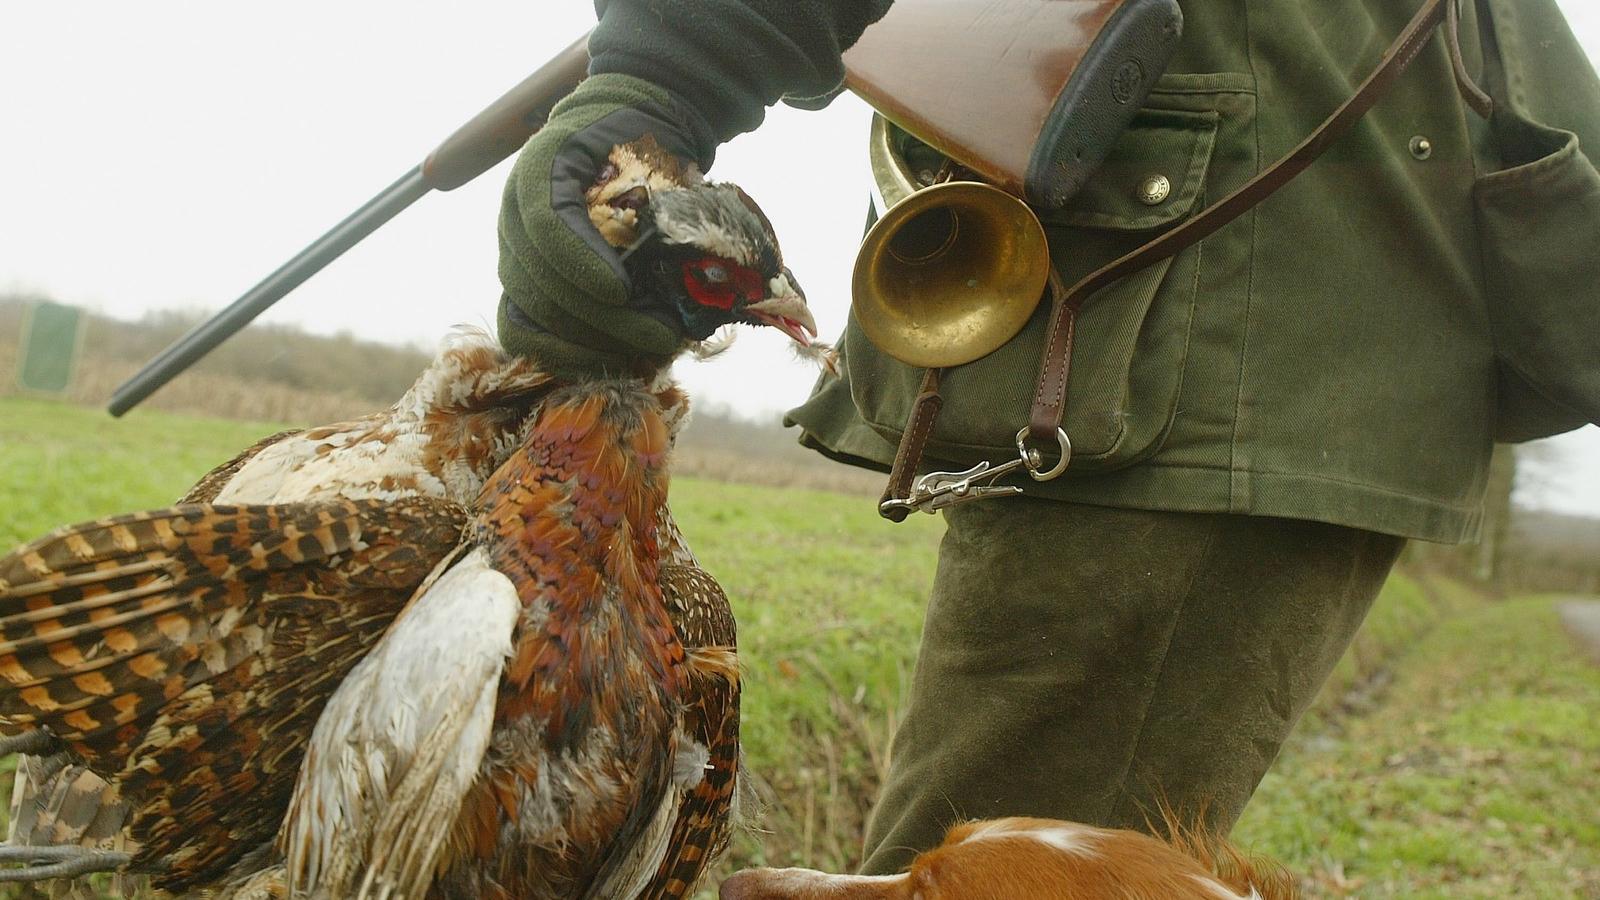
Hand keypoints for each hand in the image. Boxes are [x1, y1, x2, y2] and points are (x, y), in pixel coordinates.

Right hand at [497, 73, 713, 374]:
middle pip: (541, 283)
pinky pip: (525, 331)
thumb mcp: (656, 147)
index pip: (546, 224)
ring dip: (592, 344)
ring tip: (649, 351)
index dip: (579, 264)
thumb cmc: (644, 141)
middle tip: (664, 336)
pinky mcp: (523, 285)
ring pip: (531, 316)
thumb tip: (702, 259)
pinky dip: (568, 354)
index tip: (621, 292)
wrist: (619, 130)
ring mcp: (515, 253)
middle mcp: (516, 213)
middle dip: (603, 321)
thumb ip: (665, 190)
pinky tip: (616, 362)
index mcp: (543, 168)